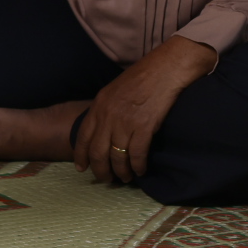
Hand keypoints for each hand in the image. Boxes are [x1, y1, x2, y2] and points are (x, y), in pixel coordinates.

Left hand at [72, 36, 217, 184]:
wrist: (166, 68)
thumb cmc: (144, 76)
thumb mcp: (115, 90)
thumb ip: (106, 110)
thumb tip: (103, 130)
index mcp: (99, 105)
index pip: (83, 137)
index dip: (82, 156)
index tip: (82, 168)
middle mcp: (108, 115)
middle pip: (98, 152)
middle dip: (101, 171)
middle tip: (106, 180)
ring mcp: (125, 122)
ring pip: (117, 157)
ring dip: (121, 172)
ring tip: (125, 178)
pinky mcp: (144, 127)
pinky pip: (136, 155)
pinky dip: (138, 166)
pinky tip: (141, 170)